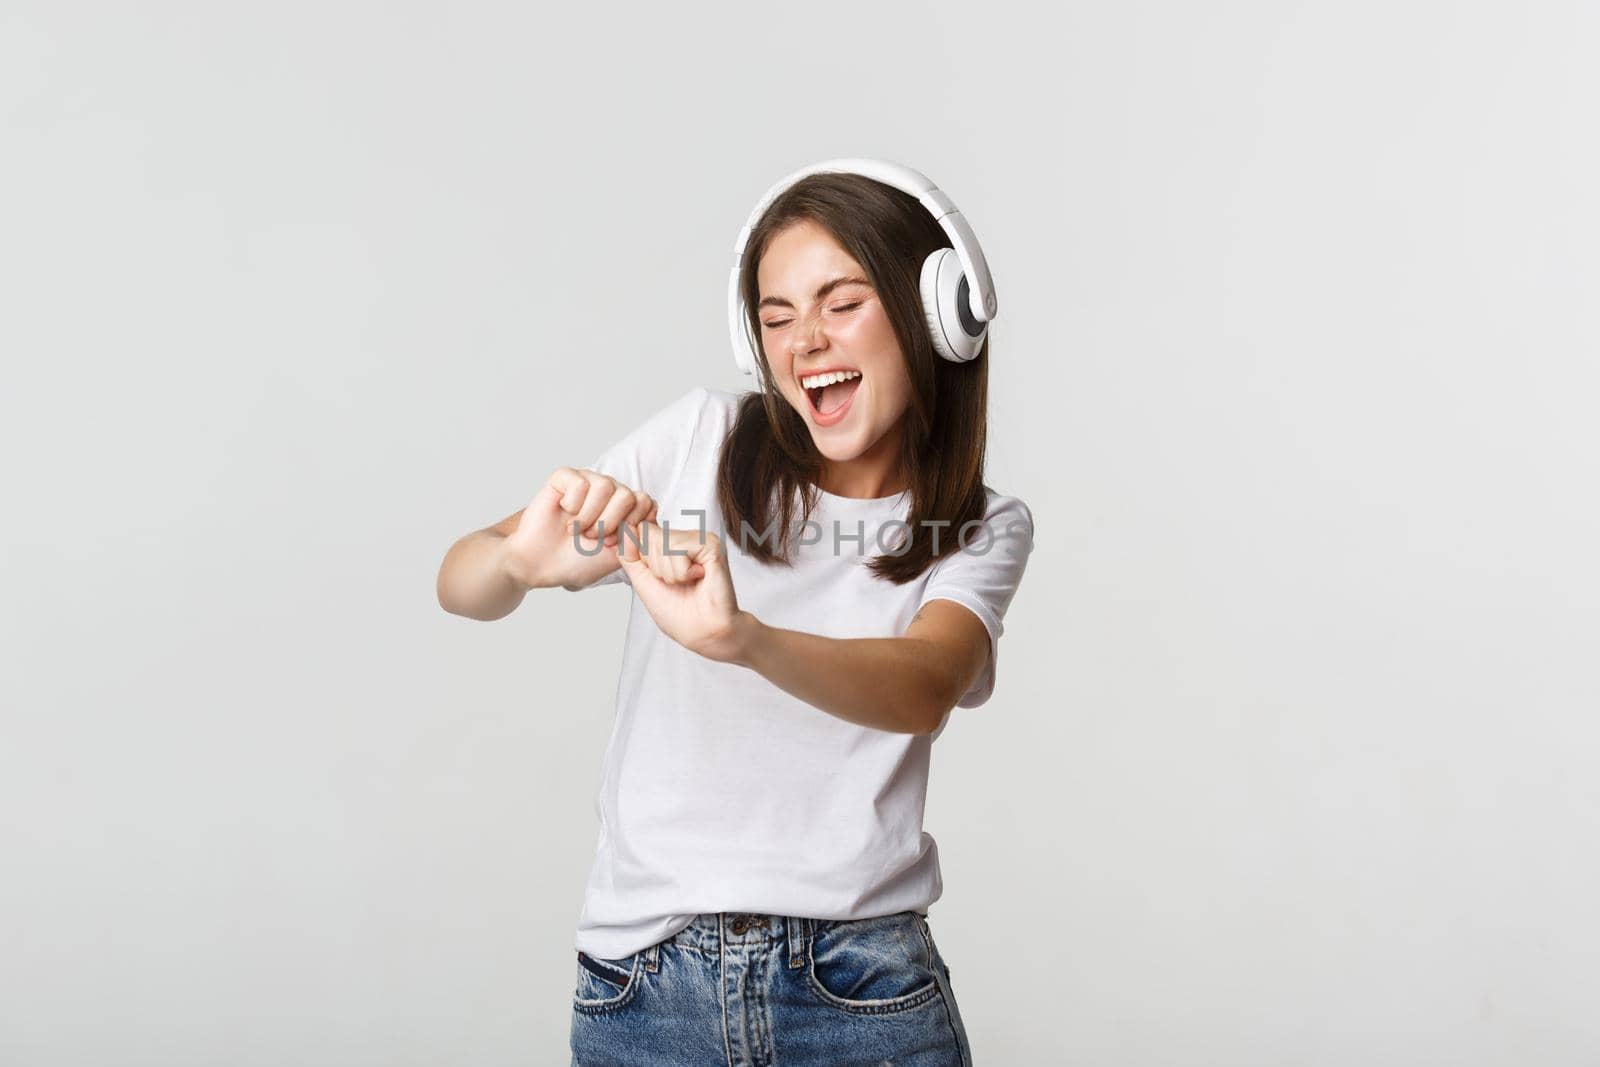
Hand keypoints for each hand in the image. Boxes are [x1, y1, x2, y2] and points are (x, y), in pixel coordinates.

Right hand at [500, 467, 657, 590]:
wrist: (539, 564)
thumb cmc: (576, 561)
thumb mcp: (618, 556)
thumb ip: (640, 539)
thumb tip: (656, 523)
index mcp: (626, 509)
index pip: (648, 504)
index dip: (631, 526)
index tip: (613, 544)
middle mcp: (610, 492)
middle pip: (629, 495)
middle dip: (611, 524)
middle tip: (592, 538)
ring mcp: (588, 482)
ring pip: (606, 486)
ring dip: (591, 516)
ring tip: (577, 530)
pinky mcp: (565, 477)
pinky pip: (580, 482)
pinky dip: (573, 504)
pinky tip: (564, 513)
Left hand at [617, 519, 749, 662]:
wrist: (702, 631)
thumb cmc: (677, 612)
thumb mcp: (641, 580)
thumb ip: (629, 554)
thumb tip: (624, 527)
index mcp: (670, 544)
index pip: (640, 532)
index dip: (642, 559)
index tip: (660, 579)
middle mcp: (686, 537)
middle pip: (649, 535)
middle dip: (655, 567)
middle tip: (677, 583)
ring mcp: (700, 538)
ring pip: (662, 543)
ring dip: (669, 573)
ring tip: (687, 583)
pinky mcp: (711, 544)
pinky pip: (678, 549)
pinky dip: (682, 572)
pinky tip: (698, 578)